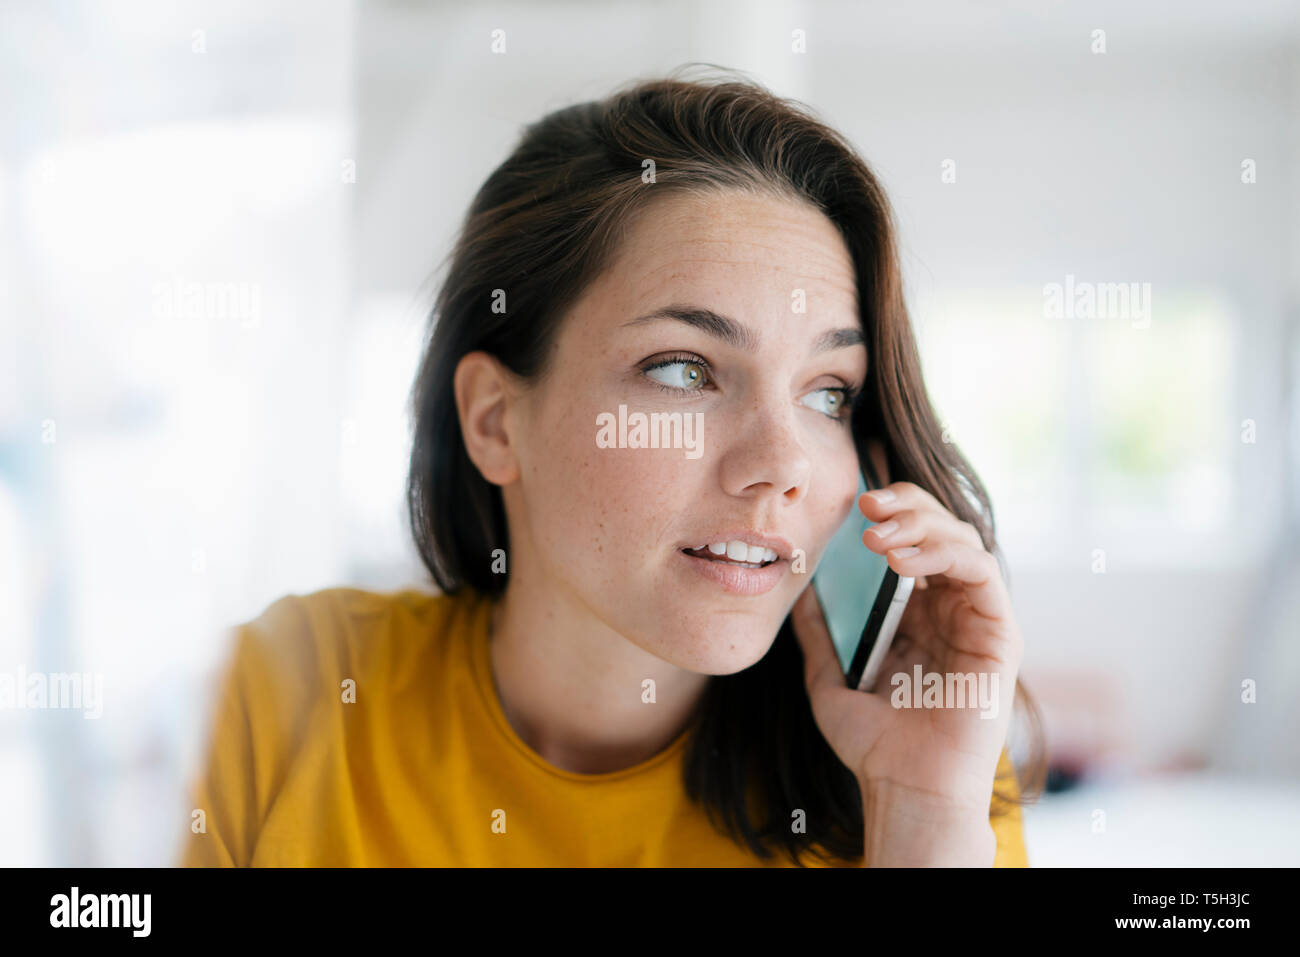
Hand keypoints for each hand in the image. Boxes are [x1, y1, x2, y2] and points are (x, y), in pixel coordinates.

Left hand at [790, 439, 1023, 819]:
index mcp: (918, 614)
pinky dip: (943, 554)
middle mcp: (951, 610)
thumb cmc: (874, 744)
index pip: (913, 541)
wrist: (905, 789)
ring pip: (963, 540)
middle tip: (866, 503)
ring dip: (920, 526)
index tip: (854, 497)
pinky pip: (982, 573)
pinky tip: (901, 562)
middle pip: (941, 530)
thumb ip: (819, 633)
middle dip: (905, 506)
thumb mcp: (830, 677)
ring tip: (876, 537)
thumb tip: (797, 589)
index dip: (891, 510)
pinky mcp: (1001, 634)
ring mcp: (978, 619)